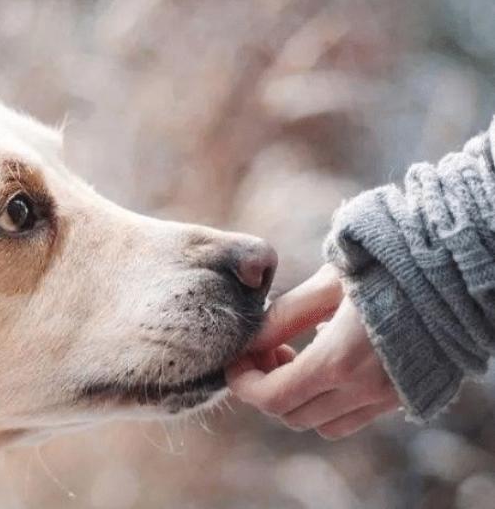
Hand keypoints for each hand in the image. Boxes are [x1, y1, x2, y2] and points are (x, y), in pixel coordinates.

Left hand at [225, 265, 400, 438]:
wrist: (455, 272)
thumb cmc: (388, 267)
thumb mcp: (328, 282)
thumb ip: (284, 316)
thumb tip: (249, 340)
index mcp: (339, 360)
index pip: (272, 398)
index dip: (243, 383)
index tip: (235, 360)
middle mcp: (363, 390)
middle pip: (291, 415)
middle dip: (265, 387)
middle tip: (265, 350)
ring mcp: (386, 398)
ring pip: (321, 424)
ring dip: (297, 399)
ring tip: (296, 355)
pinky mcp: (403, 396)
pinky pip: (352, 418)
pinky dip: (328, 402)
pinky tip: (329, 361)